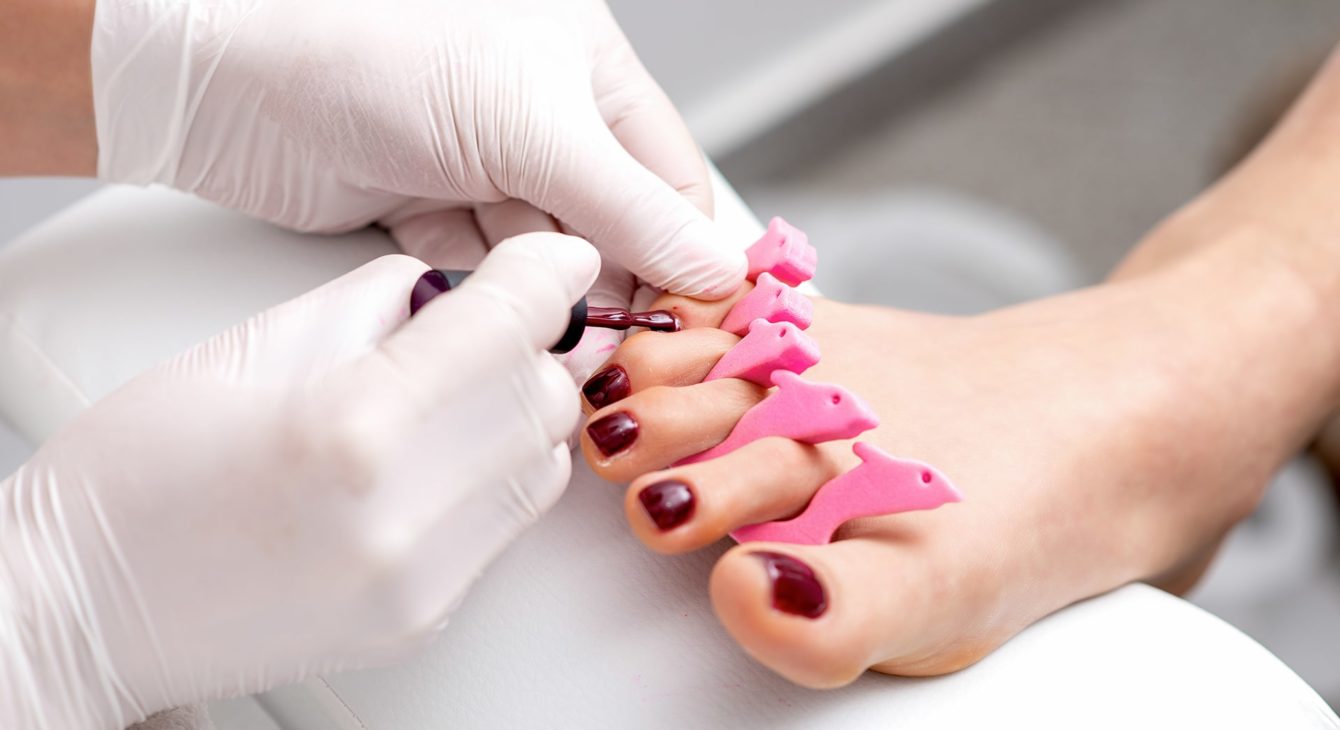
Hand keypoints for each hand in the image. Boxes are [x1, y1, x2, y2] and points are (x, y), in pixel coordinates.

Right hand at [0, 234, 597, 727]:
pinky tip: (433, 459)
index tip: (556, 258)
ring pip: (542, 467)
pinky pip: (505, 526)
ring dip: (517, 414)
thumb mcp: (251, 345)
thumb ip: (376, 303)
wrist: (91, 604)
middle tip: (485, 325)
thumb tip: (462, 283)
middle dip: (530, 348)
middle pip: (544, 400)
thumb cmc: (142, 469)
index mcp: (353, 424)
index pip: (507, 328)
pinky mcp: (423, 619)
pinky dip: (492, 476)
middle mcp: (402, 515)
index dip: (547, 277)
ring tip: (452, 393)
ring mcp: (420, 582)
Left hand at [90, 0, 743, 298]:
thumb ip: (632, 209)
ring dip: (544, 298)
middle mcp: (541, 117)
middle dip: (609, 284)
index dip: (685, 252)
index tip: (693, 323)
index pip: (667, 178)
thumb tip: (715, 268)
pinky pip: (482, 271)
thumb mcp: (534, 132)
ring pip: (544, 258)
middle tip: (621, 349)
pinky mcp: (429, 210)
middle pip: (609, 227)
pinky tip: (486, 312)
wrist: (234, 84)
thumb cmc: (380, 56)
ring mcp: (483, 165)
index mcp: (586, 69)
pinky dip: (483, 295)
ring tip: (549, 333)